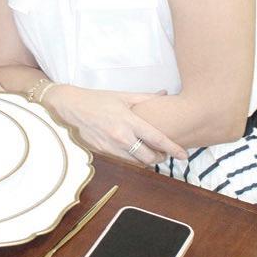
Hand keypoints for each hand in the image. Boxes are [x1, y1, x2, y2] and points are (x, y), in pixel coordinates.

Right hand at [47, 85, 187, 166]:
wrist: (72, 107)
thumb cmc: (98, 99)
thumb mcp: (123, 96)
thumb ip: (146, 98)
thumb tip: (165, 94)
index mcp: (129, 120)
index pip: (157, 139)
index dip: (173, 149)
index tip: (184, 155)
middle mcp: (121, 136)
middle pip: (149, 157)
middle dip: (160, 157)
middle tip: (164, 152)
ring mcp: (112, 146)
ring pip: (137, 162)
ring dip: (146, 159)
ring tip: (150, 152)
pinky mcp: (103, 152)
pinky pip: (124, 161)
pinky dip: (132, 158)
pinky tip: (133, 150)